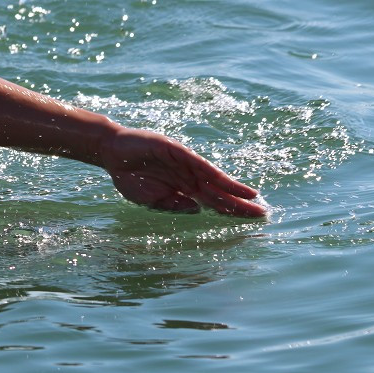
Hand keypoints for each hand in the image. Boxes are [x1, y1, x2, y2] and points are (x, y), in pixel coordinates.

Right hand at [100, 127, 265, 216]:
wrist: (111, 153)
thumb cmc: (129, 177)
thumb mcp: (150, 200)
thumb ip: (172, 205)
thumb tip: (197, 210)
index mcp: (184, 190)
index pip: (213, 203)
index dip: (231, 211)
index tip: (249, 221)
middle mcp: (189, 177)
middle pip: (219, 193)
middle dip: (240, 204)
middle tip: (262, 214)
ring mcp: (184, 163)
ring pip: (214, 179)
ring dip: (233, 189)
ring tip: (253, 198)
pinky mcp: (176, 151)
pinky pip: (197, 163)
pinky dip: (212, 173)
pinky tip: (227, 181)